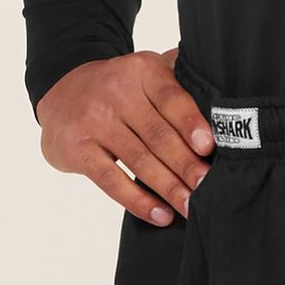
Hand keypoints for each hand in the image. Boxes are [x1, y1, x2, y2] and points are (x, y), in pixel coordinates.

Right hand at [36, 47, 213, 223]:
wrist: (61, 91)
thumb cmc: (118, 87)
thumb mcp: (145, 71)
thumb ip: (179, 79)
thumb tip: (223, 101)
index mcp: (142, 70)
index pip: (171, 98)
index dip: (191, 124)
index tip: (209, 148)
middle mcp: (117, 93)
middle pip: (158, 134)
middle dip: (186, 165)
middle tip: (209, 188)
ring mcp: (94, 121)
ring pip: (139, 160)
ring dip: (169, 188)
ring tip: (191, 206)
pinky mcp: (76, 149)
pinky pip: (112, 180)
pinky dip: (138, 201)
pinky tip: (160, 214)